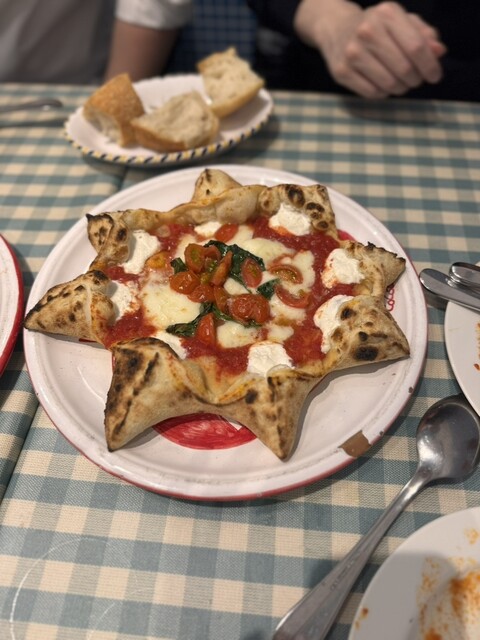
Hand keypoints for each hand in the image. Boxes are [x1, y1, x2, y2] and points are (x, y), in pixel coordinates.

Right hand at [294, 0, 446, 97]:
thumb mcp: (401, 21)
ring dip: (400, 88)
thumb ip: (423, 35)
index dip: (430, 66)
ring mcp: (352, 53)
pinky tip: (383, 84)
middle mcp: (368, 31)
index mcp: (387, 14)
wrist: (336, 28)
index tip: (434, 76)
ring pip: (389, 84)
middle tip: (415, 80)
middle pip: (404, 69)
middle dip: (415, 79)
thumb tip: (439, 52)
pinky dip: (383, 93)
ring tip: (400, 83)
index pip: (416, 47)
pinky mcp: (341, 72)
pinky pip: (373, 93)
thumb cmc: (376, 26)